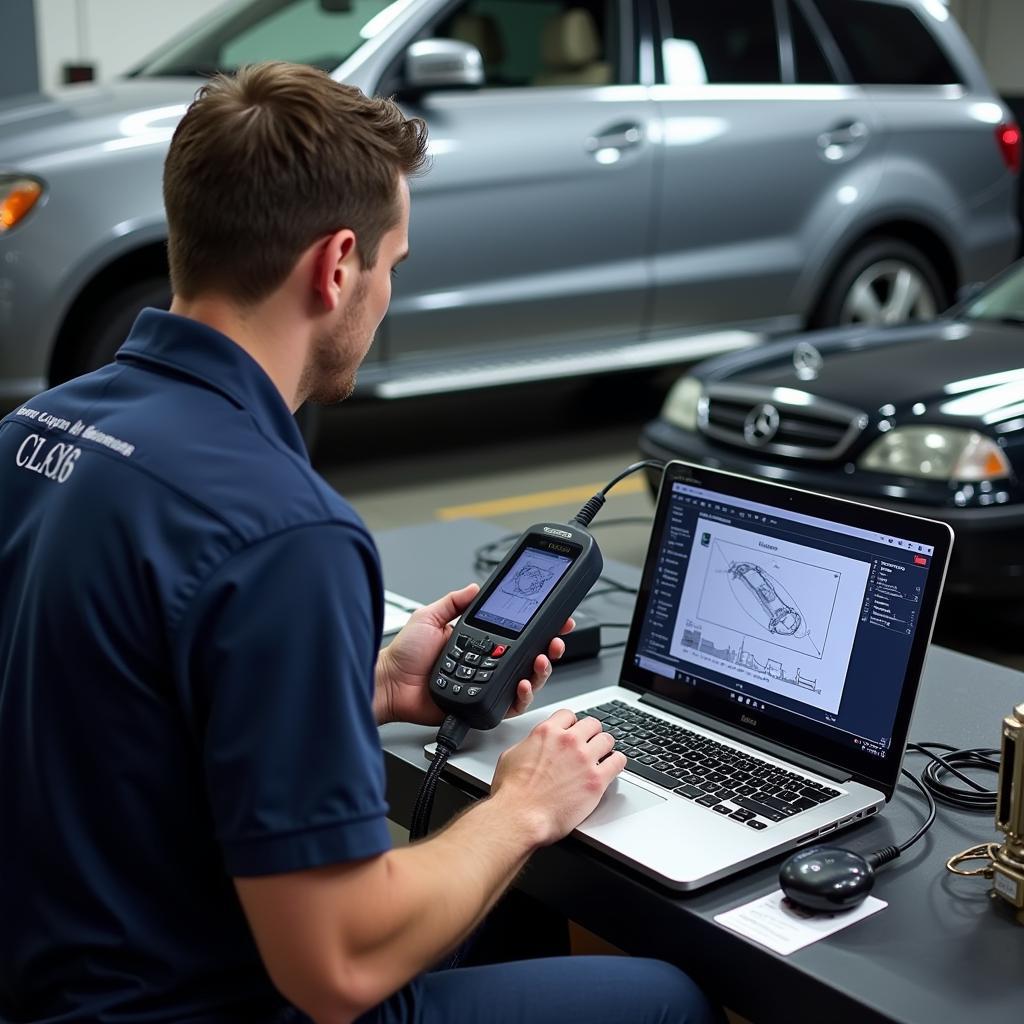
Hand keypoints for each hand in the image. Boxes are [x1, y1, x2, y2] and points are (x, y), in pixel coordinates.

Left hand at [373, 582, 572, 725]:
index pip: (517, 634)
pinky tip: (524, 682)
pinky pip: (511, 703)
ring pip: (528, 680)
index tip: (556, 618)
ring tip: (543, 658)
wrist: (390, 684)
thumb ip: (453, 602)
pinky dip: (523, 695)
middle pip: (530, 657)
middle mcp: (488, 664)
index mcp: (480, 642)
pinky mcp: (484, 705)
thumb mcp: (429, 617)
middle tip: (556, 639)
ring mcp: (488, 685)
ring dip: (542, 670)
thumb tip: (475, 587)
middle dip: (550, 648)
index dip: (539, 628)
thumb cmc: (404, 656)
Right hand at [490, 709, 625, 846]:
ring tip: (602, 756)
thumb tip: (533, 746)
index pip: (568, 715)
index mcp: (547, 732)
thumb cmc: (512, 793)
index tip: (573, 731)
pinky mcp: (597, 780)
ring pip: (607, 740)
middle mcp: (568, 742)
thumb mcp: (511, 756)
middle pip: (592, 724)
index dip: (571, 724)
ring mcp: (585, 759)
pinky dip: (616, 762)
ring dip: (604, 747)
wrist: (520, 817)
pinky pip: (618, 761)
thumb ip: (528, 744)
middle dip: (590, 734)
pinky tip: (611, 768)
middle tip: (589, 744)